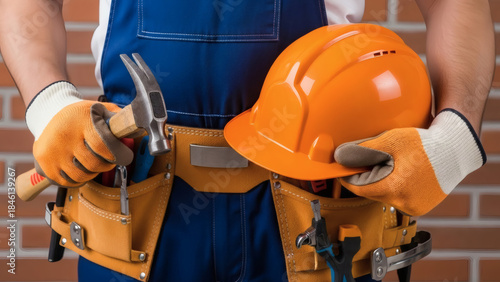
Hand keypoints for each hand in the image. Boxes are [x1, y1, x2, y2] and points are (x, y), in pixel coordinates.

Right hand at [26, 81, 132, 186]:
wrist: (49, 114)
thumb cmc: (83, 116)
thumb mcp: (101, 109)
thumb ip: (118, 118)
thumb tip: (136, 129)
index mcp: (81, 120)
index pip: (104, 145)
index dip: (119, 155)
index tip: (126, 157)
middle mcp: (64, 136)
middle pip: (94, 164)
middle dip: (107, 165)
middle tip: (110, 160)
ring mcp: (52, 151)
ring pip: (81, 175)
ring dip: (93, 173)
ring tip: (94, 163)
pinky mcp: (44, 164)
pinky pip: (68, 182)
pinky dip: (79, 180)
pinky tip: (81, 169)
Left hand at [334, 109, 485, 215]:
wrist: (455, 150)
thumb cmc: (425, 144)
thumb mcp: (390, 141)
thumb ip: (362, 150)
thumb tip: (339, 156)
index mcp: (394, 189)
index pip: (358, 187)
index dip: (348, 177)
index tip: (343, 168)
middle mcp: (403, 203)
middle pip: (371, 191)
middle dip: (366, 177)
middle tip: (368, 161)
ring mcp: (413, 207)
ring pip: (384, 195)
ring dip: (380, 182)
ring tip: (390, 164)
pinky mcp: (421, 207)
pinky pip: (398, 198)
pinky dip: (394, 186)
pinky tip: (401, 172)